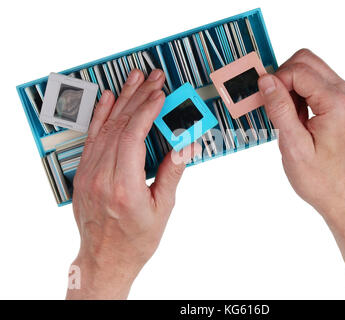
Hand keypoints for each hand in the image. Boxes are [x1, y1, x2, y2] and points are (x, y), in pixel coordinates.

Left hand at [67, 69, 197, 298]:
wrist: (105, 258)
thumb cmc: (135, 239)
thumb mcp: (162, 208)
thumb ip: (173, 172)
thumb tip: (186, 144)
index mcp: (124, 187)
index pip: (134, 136)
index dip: (148, 110)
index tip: (160, 94)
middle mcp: (102, 177)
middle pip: (119, 126)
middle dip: (139, 97)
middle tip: (153, 78)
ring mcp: (88, 174)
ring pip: (104, 127)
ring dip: (121, 100)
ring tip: (135, 79)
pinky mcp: (83, 174)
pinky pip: (91, 138)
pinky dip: (100, 115)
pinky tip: (109, 99)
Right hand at [258, 49, 344, 298]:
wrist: (344, 197)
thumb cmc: (321, 179)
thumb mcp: (294, 147)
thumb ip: (280, 109)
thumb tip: (266, 80)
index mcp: (337, 103)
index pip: (299, 70)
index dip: (276, 81)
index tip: (263, 101)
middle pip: (306, 61)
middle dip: (282, 77)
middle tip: (272, 105)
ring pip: (310, 69)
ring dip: (290, 85)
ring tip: (285, 115)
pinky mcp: (341, 103)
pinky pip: (315, 83)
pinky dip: (298, 93)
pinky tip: (294, 117)